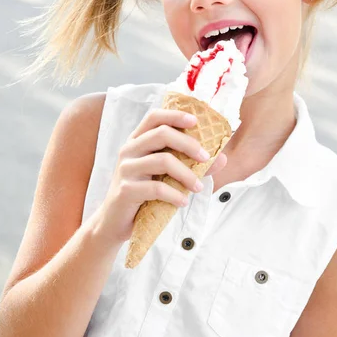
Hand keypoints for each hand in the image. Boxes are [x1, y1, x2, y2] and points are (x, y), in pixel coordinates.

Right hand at [94, 109, 226, 244]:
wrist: (114, 221)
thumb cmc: (143, 194)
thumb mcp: (166, 176)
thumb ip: (190, 164)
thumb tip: (221, 158)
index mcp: (137, 140)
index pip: (154, 117)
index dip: (175, 115)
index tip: (196, 122)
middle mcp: (129, 150)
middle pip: (161, 134)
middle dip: (189, 144)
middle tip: (206, 158)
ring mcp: (125, 169)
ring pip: (162, 161)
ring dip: (187, 175)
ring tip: (199, 188)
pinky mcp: (125, 189)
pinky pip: (156, 188)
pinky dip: (175, 195)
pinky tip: (183, 202)